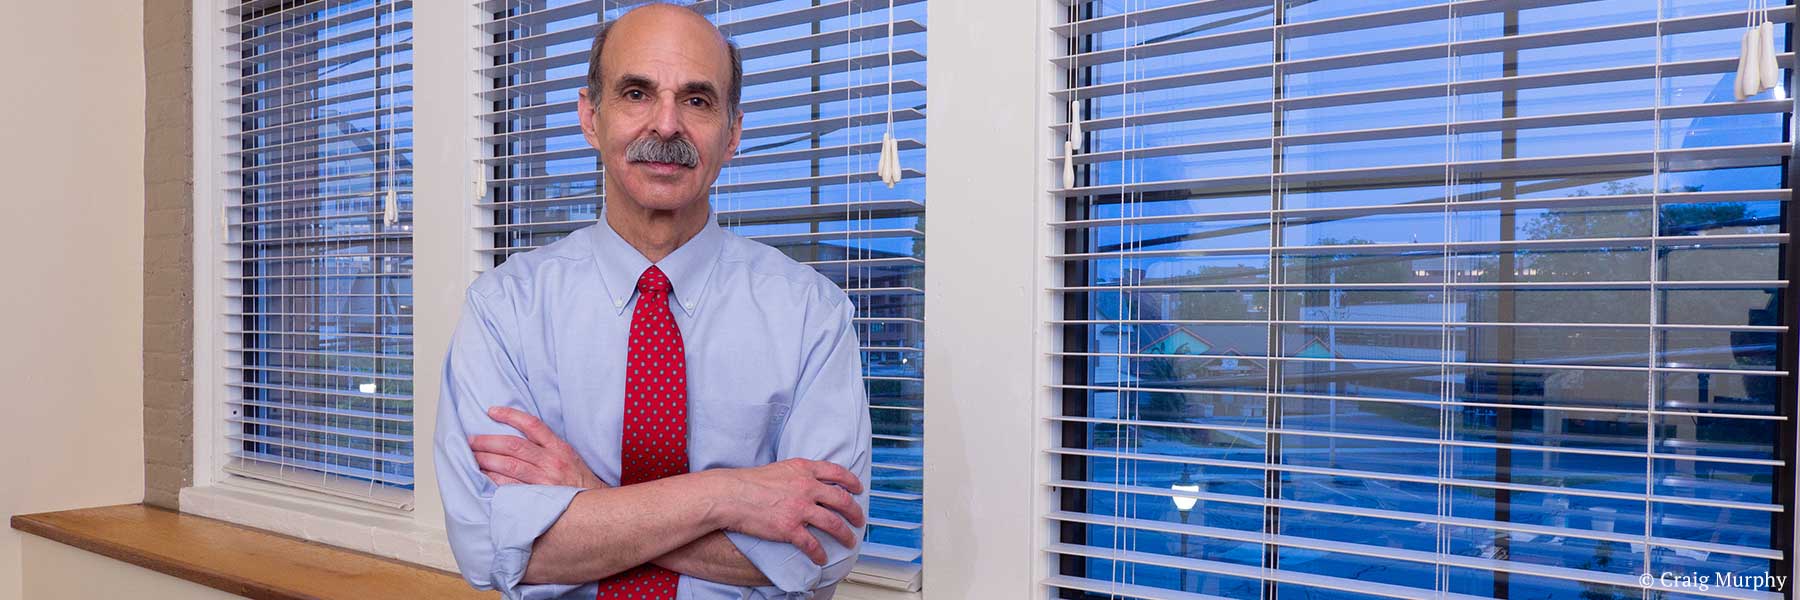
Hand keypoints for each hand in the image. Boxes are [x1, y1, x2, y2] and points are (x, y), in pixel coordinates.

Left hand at [471, 406, 606, 489]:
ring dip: (486, 460)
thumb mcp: (570, 457)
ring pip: (508, 466)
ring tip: (471, 458)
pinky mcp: (538, 498)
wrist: (596, 509)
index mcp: (559, 448)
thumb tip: (519, 437)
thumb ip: (548, 446)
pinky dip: (494, 481)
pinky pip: (510, 488)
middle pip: (513, 445)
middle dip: (487, 441)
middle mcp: (551, 461)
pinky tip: (483, 478)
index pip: (531, 424)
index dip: (509, 415)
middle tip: (470, 440)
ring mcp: (544, 480)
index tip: (491, 411)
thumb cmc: (580, 483)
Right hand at [713, 458, 865, 564]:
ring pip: (833, 524)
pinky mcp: (790, 528)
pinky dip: (819, 553)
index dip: (851, 482)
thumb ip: (798, 474)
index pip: (837, 473)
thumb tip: (809, 481)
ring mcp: (800, 509)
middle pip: (842, 500)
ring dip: (845, 535)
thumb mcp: (780, 469)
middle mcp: (806, 488)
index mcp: (804, 470)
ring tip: (850, 541)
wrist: (731, 495)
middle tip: (859, 519)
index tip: (858, 489)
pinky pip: (812, 544)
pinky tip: (821, 558)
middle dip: (855, 512)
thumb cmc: (749, 482)